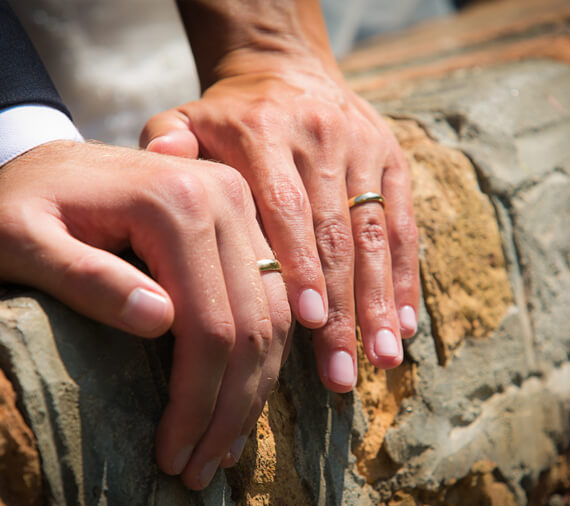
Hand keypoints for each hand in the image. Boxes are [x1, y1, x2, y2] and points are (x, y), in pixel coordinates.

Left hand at [0, 140, 291, 489]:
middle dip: (230, 408)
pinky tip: (240, 398)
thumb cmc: (18, 207)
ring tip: (219, 449)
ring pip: (274, 317)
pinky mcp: (242, 221)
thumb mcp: (17, 242)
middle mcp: (224, 197)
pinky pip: (273, 299)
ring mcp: (239, 207)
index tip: (172, 454)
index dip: (196, 400)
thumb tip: (158, 322)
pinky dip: (262, 355)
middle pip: (253, 325)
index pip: (208, 324)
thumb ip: (82, 277)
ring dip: (253, 390)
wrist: (36, 163)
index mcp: (175, 201)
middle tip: (199, 467)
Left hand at [141, 38, 419, 392]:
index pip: (287, 206)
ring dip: (380, 302)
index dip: (299, 265)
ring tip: (382, 361)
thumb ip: (167, 141)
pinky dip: (405, 278)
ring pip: (376, 235)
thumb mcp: (184, 117)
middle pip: (335, 234)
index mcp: (264, 132)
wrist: (285, 66)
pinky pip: (404, 224)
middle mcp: (320, 138)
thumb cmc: (226, 115)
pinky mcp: (393, 158)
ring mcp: (363, 148)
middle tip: (342, 375)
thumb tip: (164, 160)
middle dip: (341, 309)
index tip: (304, 322)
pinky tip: (404, 325)